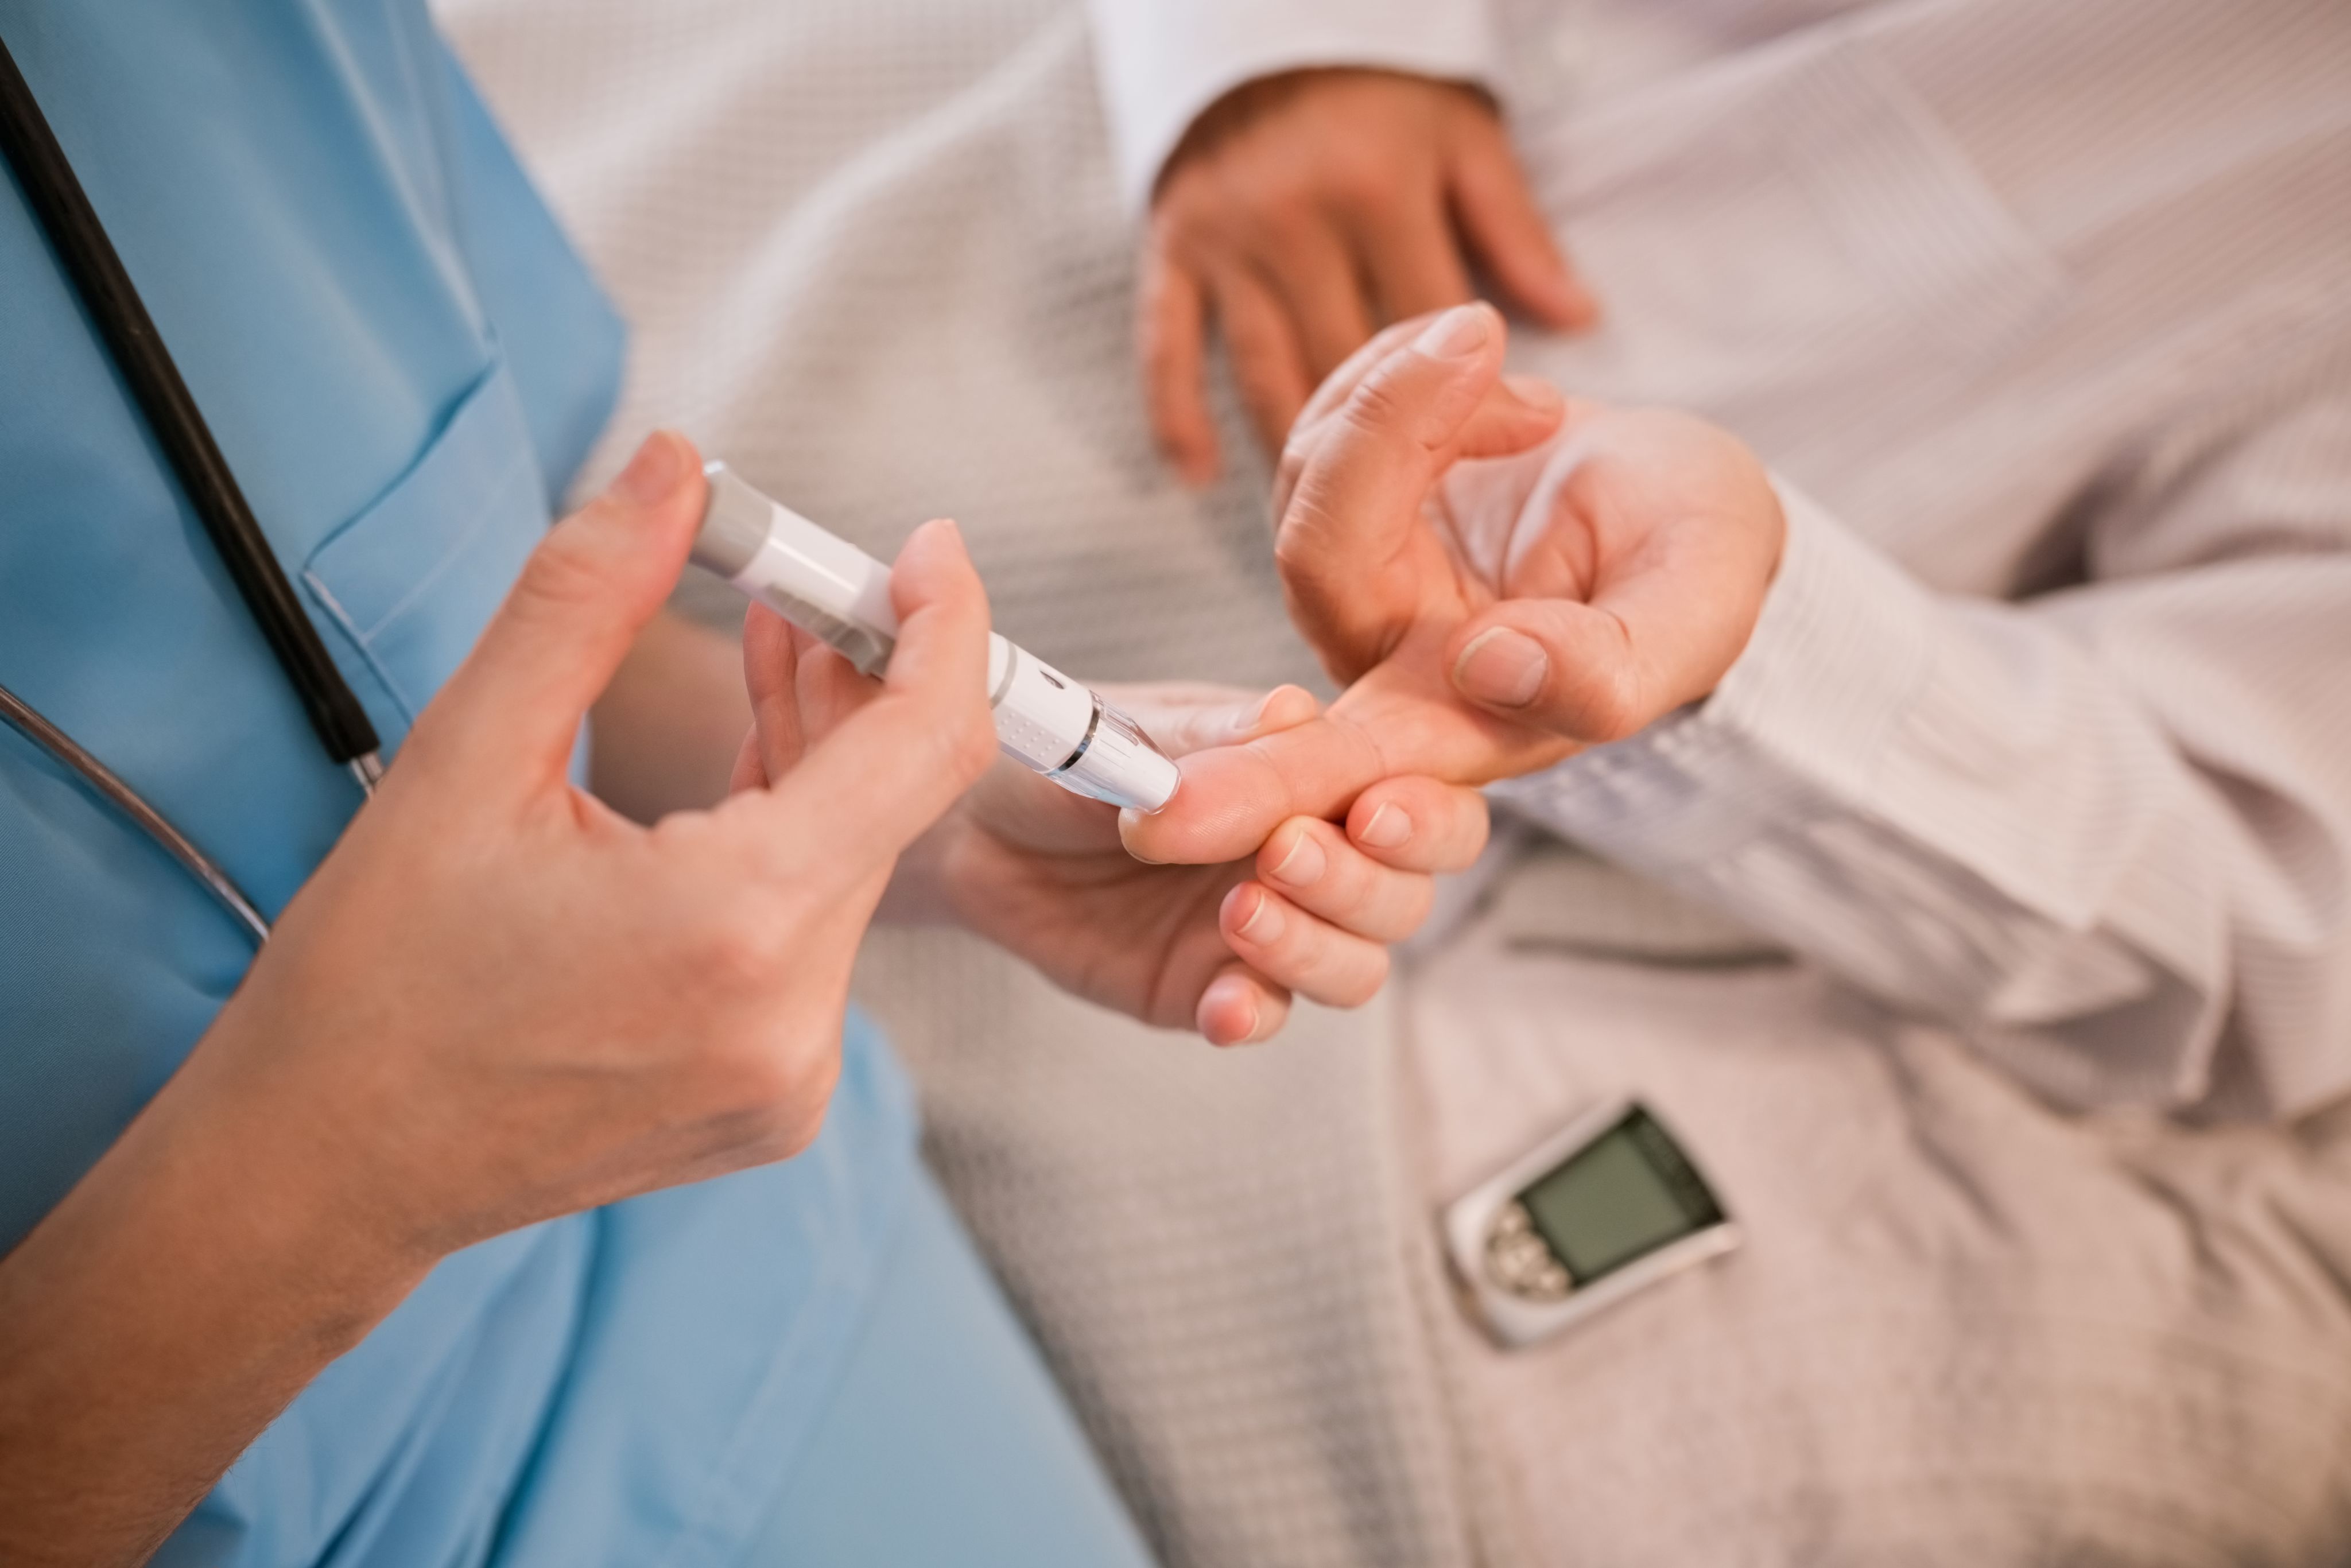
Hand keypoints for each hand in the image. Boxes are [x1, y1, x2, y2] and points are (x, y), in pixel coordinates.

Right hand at [172, 431, 1000, 1261]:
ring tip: (768, 654)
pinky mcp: (778, 1101)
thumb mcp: (463, 759)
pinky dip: (795, 849)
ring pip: (858, 866)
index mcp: (737, 929)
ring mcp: (795, 1076)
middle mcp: (797, 1020)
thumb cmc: (376, 982)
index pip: (927, 745)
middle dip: (860, 676)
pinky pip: (821, 938)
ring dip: (822, 758)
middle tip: (798, 583)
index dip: (946, 626)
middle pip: (895, 802)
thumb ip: (586, 597)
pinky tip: (740, 787)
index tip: (927, 549)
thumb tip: (675, 468)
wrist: (326, 1172)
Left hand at [863, 679, 1489, 1044]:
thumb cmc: (1066, 751)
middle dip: (1361, 880)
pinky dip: (1254, 1011)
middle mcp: (1315, 849)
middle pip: (1405, 890)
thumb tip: (1296, 714)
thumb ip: (1214, 740)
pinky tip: (1223, 1005)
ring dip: (1314, 944)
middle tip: (1283, 854)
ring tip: (1238, 913)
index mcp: (1317, 769)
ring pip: (1357, 962)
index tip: (1369, 808)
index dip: (1419, 808)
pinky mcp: (1213, 987)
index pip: (1416, 790)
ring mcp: (1271, 927)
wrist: (971, 822)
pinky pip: (1266, 1014)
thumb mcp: (1132, 729)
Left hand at [1124, 303, 1784, 866]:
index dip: (1272, 791)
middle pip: (1288, 632)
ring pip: (1317, 487)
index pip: (1348, 769)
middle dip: (1236, 614)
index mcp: (1464, 727)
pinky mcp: (1346, 498)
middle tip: (1148, 749)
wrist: (1680, 491)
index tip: (1184, 817)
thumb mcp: (1693, 612)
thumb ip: (1608, 669)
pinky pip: (1330, 422)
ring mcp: (1358, 575)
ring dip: (1401, 403)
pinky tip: (1479, 360)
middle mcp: (1386, 663)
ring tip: (1499, 355)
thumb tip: (1490, 666)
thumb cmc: (1694, 565)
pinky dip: (1403, 370)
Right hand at [1143, 68, 1596, 484]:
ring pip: (1263, 374)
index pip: (1428, 321)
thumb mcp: (1461, 139)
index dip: (1473, 389)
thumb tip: (1580, 316)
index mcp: (1373, 193)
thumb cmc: (1377, 96)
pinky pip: (1168, 349)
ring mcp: (1226, 247)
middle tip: (1427, 514)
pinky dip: (1176, 417)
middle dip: (1389, 448)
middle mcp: (1293, 224)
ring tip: (1335, 522)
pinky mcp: (1170, 257)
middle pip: (1344, 362)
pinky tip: (1199, 477)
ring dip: (1295, 456)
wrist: (1262, 34)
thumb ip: (1516, 231)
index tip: (1507, 442)